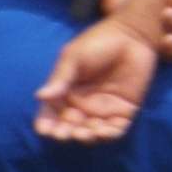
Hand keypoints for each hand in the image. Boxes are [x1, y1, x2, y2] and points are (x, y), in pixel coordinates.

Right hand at [34, 18, 158, 142]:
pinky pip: (115, 130)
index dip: (46, 125)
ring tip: (85, 133)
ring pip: (91, 132)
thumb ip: (60, 78)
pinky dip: (109, 134)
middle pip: (69, 127)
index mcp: (64, 93)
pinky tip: (104, 131)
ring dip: (86, 136)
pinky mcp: (124, 111)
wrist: (132, 35)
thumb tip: (39, 96)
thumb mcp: (74, 57)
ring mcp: (102, 110)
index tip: (45, 130)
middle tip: (65, 134)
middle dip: (65, 133)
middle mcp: (81, 105)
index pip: (50, 114)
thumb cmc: (97, 42)